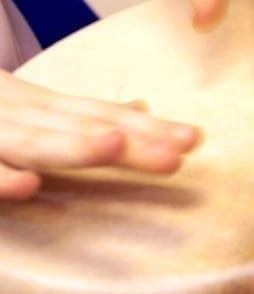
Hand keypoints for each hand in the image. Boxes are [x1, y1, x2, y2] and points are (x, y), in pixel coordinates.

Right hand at [0, 71, 198, 199]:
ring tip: (118, 145)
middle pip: (83, 128)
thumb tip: (140, 108)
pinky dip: (1, 179)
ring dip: (77, 146)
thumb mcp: (31, 108)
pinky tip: (28, 185)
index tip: (194, 139)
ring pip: (36, 144)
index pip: (103, 116)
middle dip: (132, 138)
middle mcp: (20, 118)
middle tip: (179, 149)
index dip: (149, 128)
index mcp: (42, 109)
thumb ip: (82, 116)